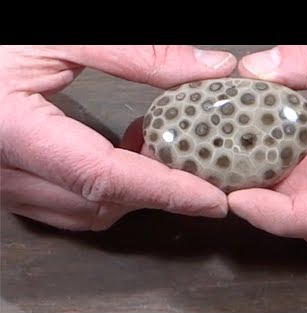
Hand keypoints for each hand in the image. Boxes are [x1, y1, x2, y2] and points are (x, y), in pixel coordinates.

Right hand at [0, 45, 236, 230]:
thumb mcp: (59, 34)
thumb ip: (136, 52)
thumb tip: (210, 68)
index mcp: (10, 130)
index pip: (104, 177)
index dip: (165, 191)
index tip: (214, 200)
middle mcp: (4, 171)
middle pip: (100, 204)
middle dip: (157, 193)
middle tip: (198, 164)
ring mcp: (3, 183)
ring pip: (86, 212)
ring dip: (134, 191)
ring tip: (160, 148)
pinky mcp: (9, 182)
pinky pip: (69, 204)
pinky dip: (109, 189)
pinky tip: (124, 151)